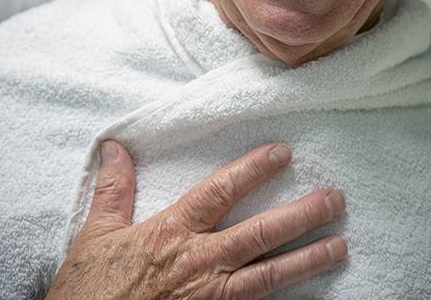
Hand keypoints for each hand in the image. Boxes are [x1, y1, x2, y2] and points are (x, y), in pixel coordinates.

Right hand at [46, 141, 346, 298]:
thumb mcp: (96, 235)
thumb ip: (114, 189)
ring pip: (269, 275)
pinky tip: (311, 295)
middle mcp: (199, 262)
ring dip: (307, 260)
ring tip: (339, 246)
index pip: (220, 191)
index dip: (253, 169)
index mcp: (172, 232)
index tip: (282, 153)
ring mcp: (210, 298)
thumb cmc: (90, 291)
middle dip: (300, 215)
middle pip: (259, 233)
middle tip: (335, 200)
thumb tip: (115, 146)